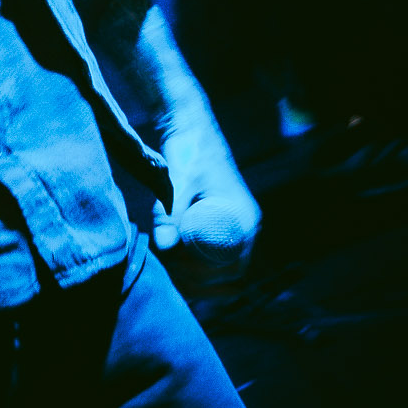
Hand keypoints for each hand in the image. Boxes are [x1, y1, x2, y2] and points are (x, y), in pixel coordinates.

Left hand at [152, 115, 260, 286]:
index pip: (234, 266)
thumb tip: (164, 247)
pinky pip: (210, 256)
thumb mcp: (180, 182)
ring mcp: (231, 226)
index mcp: (244, 219)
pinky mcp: (216, 224)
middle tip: (170, 270)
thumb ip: (171, 213)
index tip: (179, 268)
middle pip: (227, 272)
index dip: (208, 276)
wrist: (190, 129)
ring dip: (194, 274)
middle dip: (199, 278)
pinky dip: (193, 264)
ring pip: (218, 267)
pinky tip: (172, 262)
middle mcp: (243, 227)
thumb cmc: (190, 151)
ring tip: (168, 265)